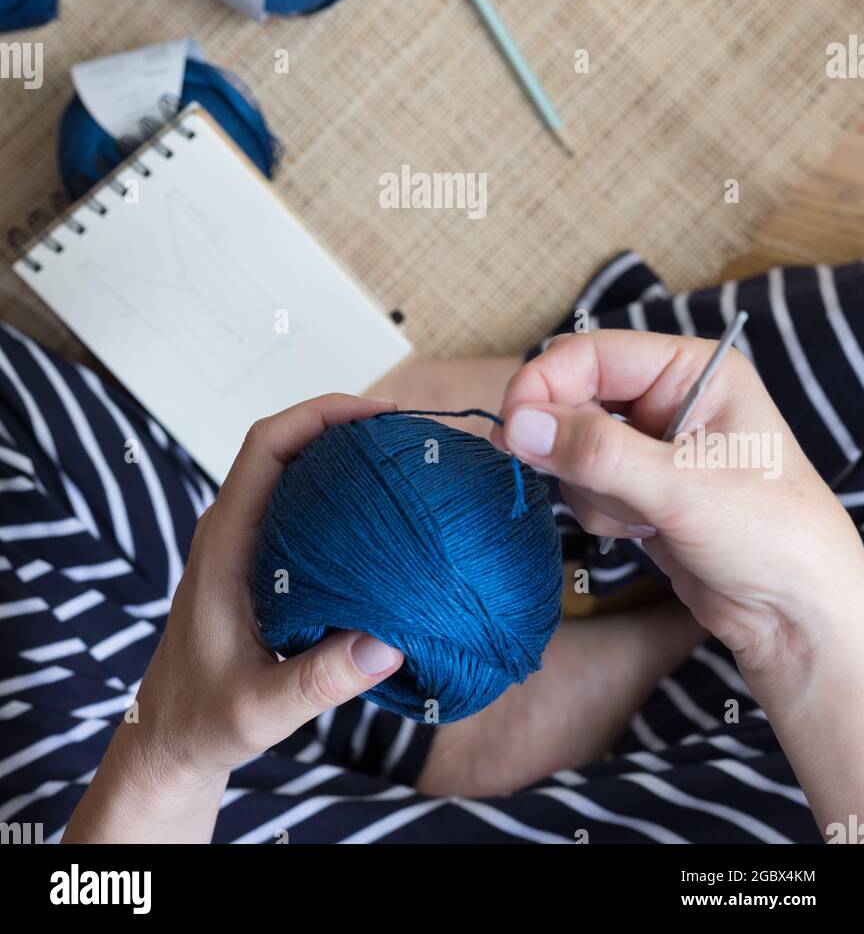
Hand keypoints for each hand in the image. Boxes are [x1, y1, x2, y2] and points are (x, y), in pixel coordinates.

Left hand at [63, 394, 402, 843]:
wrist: (169, 736)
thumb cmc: (204, 720)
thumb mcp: (260, 709)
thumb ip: (320, 680)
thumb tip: (390, 644)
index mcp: (225, 542)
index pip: (265, 447)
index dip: (318, 415)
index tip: (377, 415)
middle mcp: (233, 528)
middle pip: (286, 444)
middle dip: (343, 424)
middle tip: (407, 433)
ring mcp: (246, 540)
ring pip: (295, 472)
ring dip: (343, 454)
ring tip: (404, 459)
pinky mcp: (261, 558)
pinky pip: (303, 504)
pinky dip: (342, 491)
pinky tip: (384, 511)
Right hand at [493, 330, 863, 683]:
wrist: (797, 616)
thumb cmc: (769, 534)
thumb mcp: (680, 487)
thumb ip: (596, 451)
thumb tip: (518, 424)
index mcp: (693, 370)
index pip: (593, 354)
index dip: (545, 384)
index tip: (510, 428)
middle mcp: (669, 398)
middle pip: (576, 397)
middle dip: (573, 446)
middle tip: (587, 483)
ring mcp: (653, 444)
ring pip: (573, 446)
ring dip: (592, 487)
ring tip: (644, 518)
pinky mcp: (640, 488)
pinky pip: (586, 484)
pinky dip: (602, 512)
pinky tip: (646, 533)